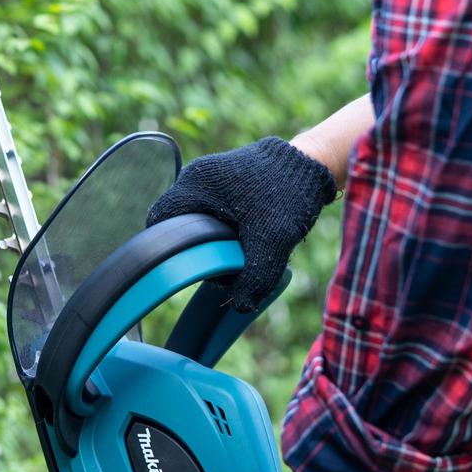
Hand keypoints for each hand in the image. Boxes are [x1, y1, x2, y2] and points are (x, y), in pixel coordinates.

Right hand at [146, 137, 336, 312]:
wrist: (312, 165)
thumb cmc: (290, 194)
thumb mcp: (273, 240)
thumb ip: (256, 276)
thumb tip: (239, 307)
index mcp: (195, 184)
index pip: (159, 221)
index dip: (169, 249)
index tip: (189, 268)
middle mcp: (196, 177)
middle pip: (177, 223)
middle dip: (196, 249)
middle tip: (220, 264)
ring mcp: (209, 177)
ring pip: (195, 219)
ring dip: (211, 240)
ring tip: (237, 249)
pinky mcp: (224, 182)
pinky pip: (210, 212)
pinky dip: (222, 229)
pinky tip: (244, 237)